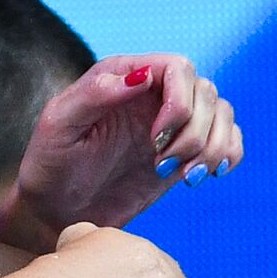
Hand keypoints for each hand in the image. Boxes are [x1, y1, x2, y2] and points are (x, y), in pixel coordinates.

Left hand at [0, 55, 243, 251]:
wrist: (55, 210)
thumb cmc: (49, 164)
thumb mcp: (59, 125)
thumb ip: (95, 94)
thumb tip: (140, 77)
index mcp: (123, 76)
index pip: (178, 67)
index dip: (179, 101)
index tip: (156, 138)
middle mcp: (151, 94)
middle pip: (205, 92)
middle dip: (193, 131)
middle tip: (160, 165)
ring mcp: (170, 124)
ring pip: (222, 114)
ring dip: (211, 147)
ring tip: (181, 176)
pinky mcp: (183, 152)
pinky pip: (227, 139)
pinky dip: (227, 155)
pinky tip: (200, 176)